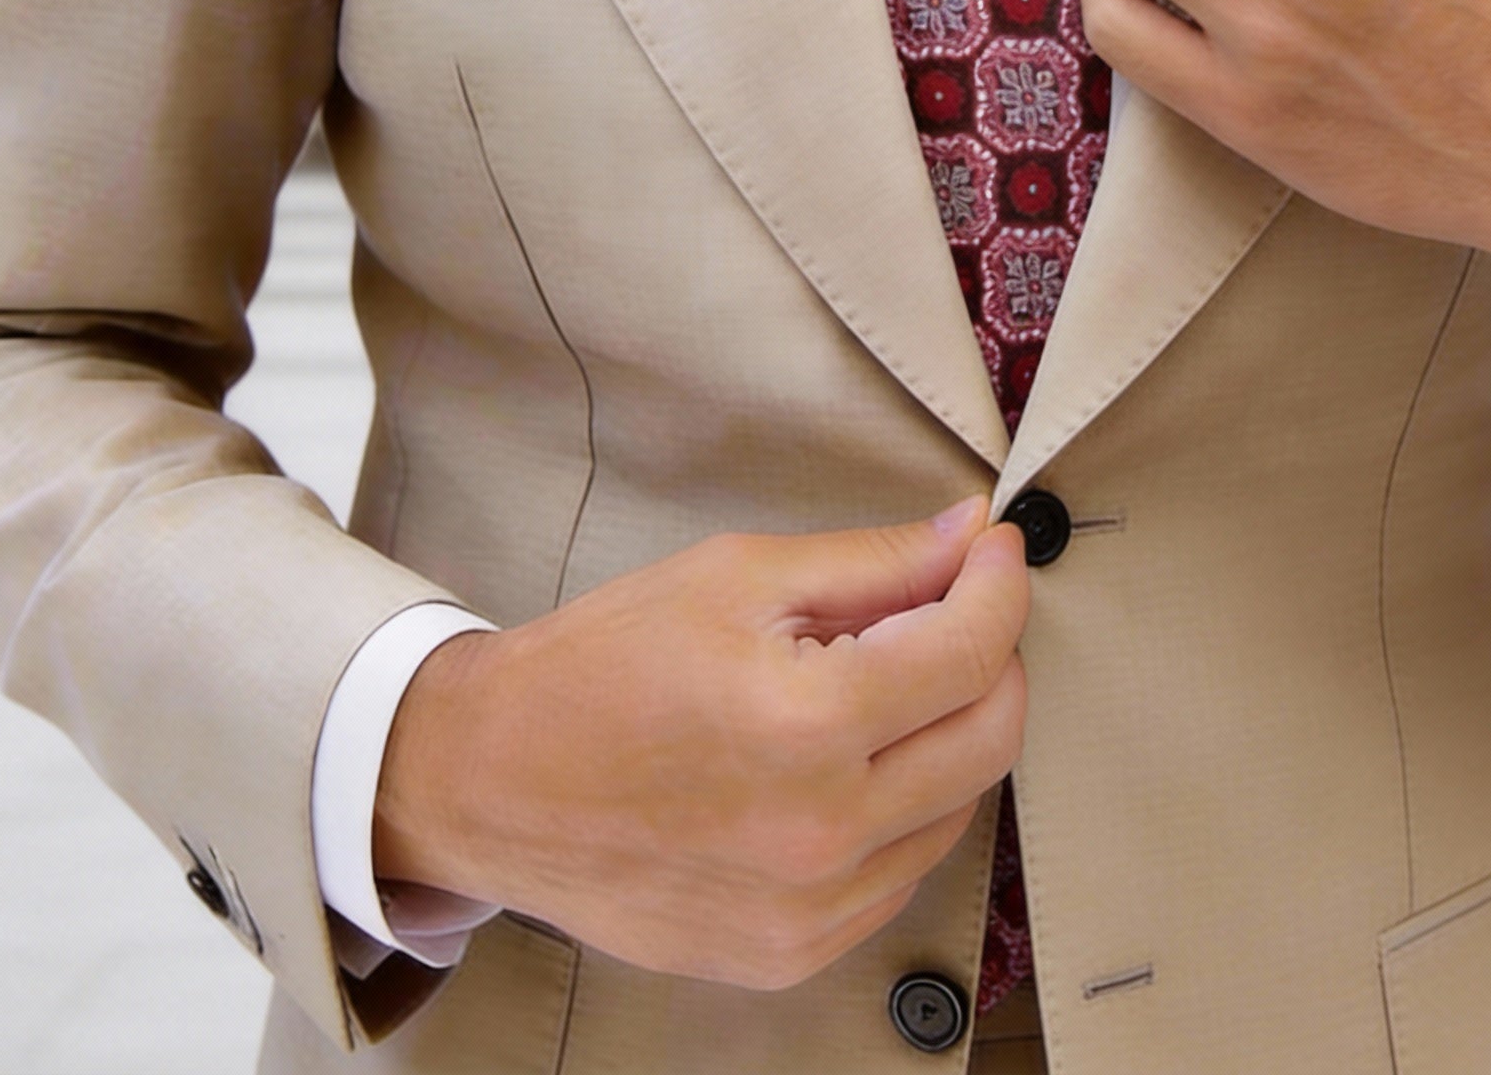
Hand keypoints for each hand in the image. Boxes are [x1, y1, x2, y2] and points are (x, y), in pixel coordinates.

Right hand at [372, 497, 1027, 989]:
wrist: (491, 782)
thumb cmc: (600, 668)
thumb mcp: (738, 577)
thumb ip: (874, 562)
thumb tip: (970, 538)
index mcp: (807, 724)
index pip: (973, 651)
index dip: (999, 584)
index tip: (992, 552)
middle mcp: (820, 832)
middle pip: (991, 736)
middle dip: (990, 656)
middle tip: (952, 608)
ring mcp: (808, 910)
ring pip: (958, 807)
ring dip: (946, 733)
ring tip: (875, 686)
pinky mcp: (791, 952)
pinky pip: (901, 871)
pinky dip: (902, 807)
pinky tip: (846, 763)